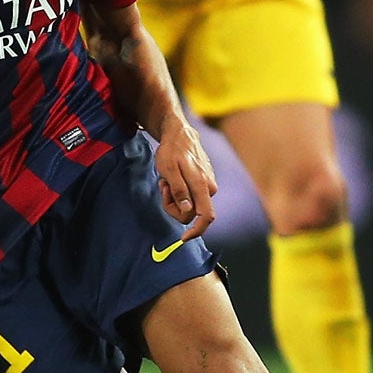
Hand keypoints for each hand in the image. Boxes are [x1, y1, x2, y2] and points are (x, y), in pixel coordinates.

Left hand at [152, 114, 217, 240]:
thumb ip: (179, 190)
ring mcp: (208, 185)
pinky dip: (178, 191)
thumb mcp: (168, 169)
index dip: (196, 231)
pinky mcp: (204, 183)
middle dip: (174, 205)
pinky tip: (172, 178)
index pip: (206, 216)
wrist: (179, 134)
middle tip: (163, 187)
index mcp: (202, 186)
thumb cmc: (172, 150)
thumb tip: (187, 210)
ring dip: (175, 197)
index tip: (183, 238)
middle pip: (192, 213)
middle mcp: (210, 188)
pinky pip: (190, 196)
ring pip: (189, 205)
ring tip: (167, 180)